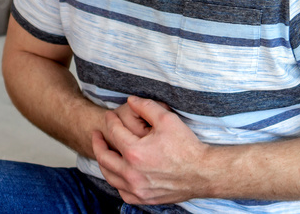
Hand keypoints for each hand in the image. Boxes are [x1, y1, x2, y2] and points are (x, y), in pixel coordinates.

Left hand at [91, 96, 209, 204]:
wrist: (203, 172)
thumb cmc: (187, 146)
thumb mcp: (167, 118)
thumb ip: (145, 106)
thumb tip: (130, 100)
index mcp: (135, 153)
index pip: (114, 133)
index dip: (110, 121)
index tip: (109, 116)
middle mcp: (132, 174)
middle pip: (104, 157)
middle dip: (98, 143)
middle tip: (97, 134)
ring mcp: (138, 189)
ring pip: (110, 177)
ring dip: (104, 163)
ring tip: (104, 152)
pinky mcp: (145, 198)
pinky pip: (122, 192)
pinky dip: (117, 181)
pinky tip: (118, 173)